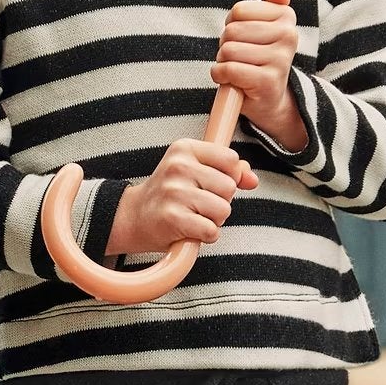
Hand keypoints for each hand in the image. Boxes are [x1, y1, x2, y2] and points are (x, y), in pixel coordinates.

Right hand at [107, 139, 258, 254]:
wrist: (133, 218)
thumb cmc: (170, 195)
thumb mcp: (195, 172)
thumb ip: (228, 171)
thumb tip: (252, 179)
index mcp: (184, 149)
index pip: (231, 159)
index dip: (229, 177)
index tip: (209, 185)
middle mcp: (178, 167)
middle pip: (229, 187)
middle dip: (221, 201)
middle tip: (197, 204)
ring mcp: (174, 192)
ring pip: (223, 210)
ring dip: (214, 220)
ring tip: (193, 216)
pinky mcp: (173, 218)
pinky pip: (211, 230)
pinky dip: (206, 236)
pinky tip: (190, 230)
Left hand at [210, 0, 304, 143]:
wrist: (269, 98)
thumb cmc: (259, 58)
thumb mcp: (264, 25)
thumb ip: (269, 2)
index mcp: (286, 16)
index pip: (239, 10)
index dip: (232, 23)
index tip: (243, 35)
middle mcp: (288, 35)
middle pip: (232, 30)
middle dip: (226, 44)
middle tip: (239, 56)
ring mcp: (280, 59)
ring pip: (229, 50)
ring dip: (223, 61)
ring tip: (238, 68)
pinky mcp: (268, 81)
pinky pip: (229, 69)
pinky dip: (221, 76)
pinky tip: (232, 81)